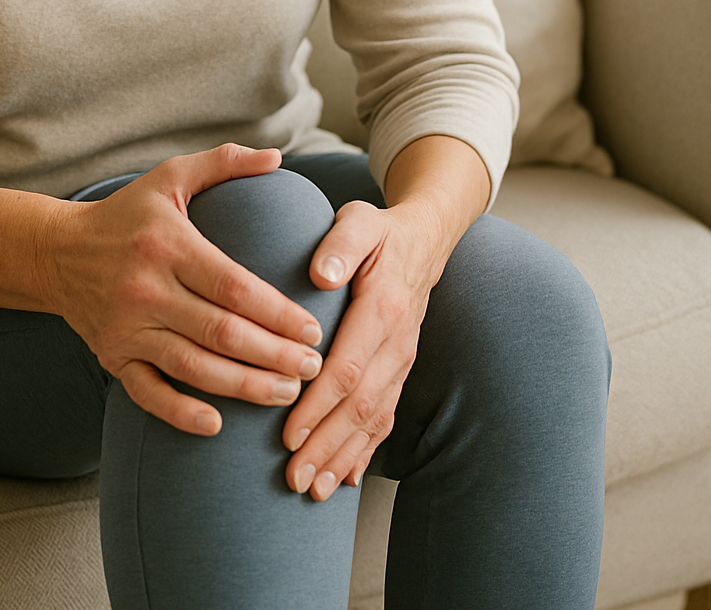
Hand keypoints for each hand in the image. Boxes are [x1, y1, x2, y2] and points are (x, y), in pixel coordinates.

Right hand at [47, 144, 325, 436]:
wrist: (56, 251)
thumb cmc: (127, 214)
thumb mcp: (170, 177)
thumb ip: (224, 162)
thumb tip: (277, 156)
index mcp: (168, 245)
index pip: (233, 286)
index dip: (277, 312)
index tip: (313, 329)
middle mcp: (146, 289)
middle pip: (220, 331)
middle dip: (272, 355)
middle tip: (313, 368)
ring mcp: (127, 328)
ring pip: (193, 366)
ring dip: (243, 386)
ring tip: (285, 394)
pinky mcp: (112, 356)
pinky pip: (148, 393)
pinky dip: (180, 412)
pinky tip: (216, 424)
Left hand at [281, 200, 433, 498]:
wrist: (424, 240)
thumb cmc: (379, 231)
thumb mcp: (359, 221)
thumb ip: (340, 244)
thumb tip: (321, 272)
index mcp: (383, 309)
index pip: (348, 367)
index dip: (319, 405)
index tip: (287, 434)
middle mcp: (397, 343)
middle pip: (360, 405)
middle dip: (327, 446)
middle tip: (294, 479)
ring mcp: (402, 362)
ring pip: (374, 419)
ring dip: (344, 458)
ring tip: (312, 490)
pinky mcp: (400, 371)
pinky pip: (385, 417)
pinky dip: (366, 452)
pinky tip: (345, 479)